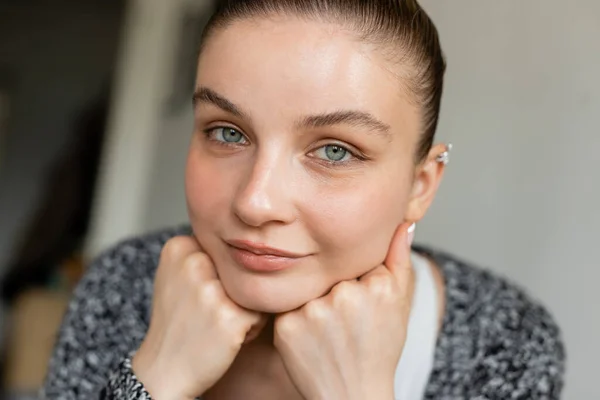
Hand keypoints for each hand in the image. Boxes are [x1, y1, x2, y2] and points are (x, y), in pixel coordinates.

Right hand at [132, 236, 265, 399]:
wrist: (164, 369)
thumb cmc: (178, 322)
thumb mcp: (178, 274)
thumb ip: (204, 251)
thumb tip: (248, 236)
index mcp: (180, 246)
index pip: (228, 250)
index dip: (221, 275)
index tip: (198, 294)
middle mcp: (193, 262)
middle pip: (243, 268)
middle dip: (235, 291)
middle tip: (210, 312)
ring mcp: (211, 289)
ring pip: (255, 289)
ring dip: (246, 309)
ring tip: (219, 324)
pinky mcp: (229, 316)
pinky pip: (261, 313)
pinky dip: (251, 328)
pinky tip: (228, 336)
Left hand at [274, 223, 414, 399]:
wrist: (352, 395)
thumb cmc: (378, 349)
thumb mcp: (400, 303)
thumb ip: (399, 257)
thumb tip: (404, 223)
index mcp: (378, 286)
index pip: (356, 259)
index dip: (356, 277)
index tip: (360, 302)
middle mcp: (345, 295)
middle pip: (331, 271)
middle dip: (334, 288)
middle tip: (343, 318)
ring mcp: (313, 311)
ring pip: (308, 287)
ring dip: (314, 301)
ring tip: (327, 329)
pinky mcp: (286, 326)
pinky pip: (288, 305)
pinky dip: (296, 316)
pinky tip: (309, 335)